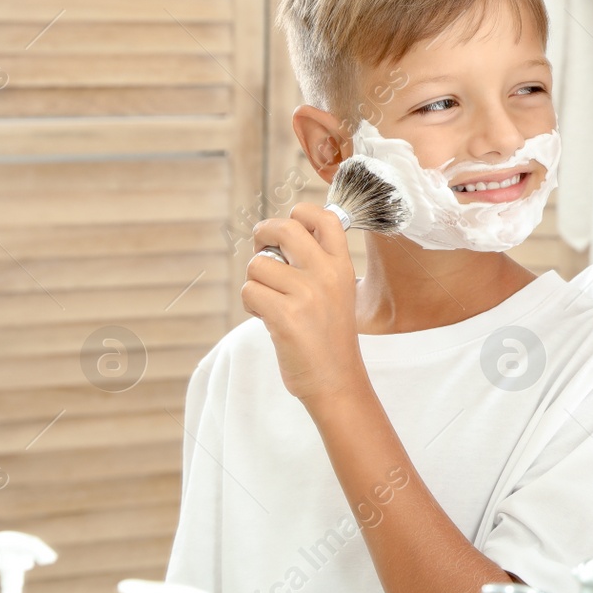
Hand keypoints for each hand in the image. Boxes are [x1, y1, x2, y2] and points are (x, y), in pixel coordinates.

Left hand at [243, 203, 364, 406]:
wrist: (336, 379)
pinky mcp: (285, 316)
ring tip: (270, 301)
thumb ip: (317, 263)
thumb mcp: (338, 292)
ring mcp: (307, 294)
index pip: (324, 217)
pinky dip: (251, 304)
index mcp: (342, 266)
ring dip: (255, 282)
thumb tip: (280, 233)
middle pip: (284, 228)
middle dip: (263, 234)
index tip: (289, 228)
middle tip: (262, 251)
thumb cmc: (329, 336)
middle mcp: (327, 274)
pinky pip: (250, 291)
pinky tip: (266, 318)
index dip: (300, 213)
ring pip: (258, 265)